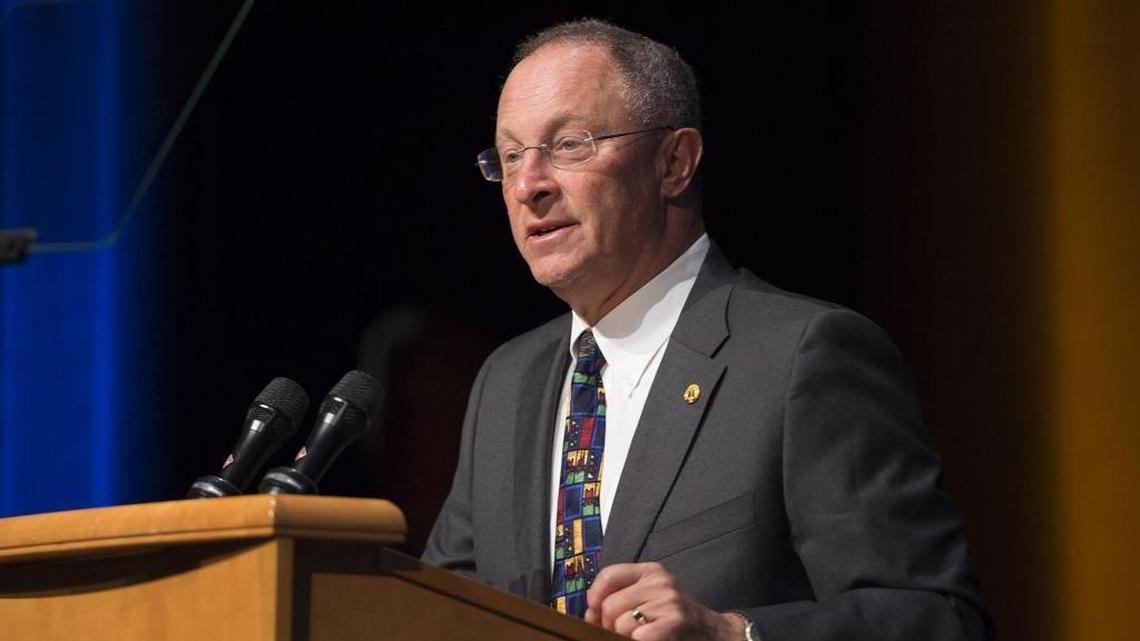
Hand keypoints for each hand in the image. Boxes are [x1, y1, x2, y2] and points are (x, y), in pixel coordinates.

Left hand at [584, 562, 744, 639]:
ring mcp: (669, 601)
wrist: (713, 631)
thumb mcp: (652, 595)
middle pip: (611, 604)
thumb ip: (623, 596)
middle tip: (618, 633)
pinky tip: (645, 640)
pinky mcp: (674, 622)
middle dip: (608, 625)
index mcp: (651, 571)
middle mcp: (660, 582)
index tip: (595, 613)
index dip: (595, 597)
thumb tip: (590, 612)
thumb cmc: (676, 616)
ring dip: (622, 637)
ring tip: (636, 637)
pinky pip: (638, 635)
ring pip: (621, 623)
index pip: (609, 575)